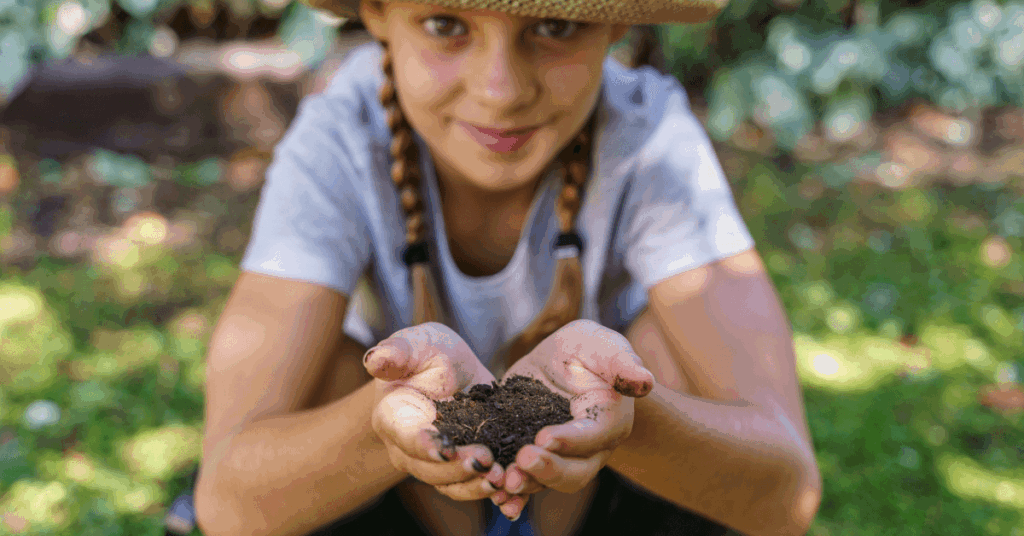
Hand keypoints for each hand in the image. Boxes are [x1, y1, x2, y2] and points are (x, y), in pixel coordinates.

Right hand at [366, 322, 506, 500]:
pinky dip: (492, 494)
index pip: (404, 435)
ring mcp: (434, 465)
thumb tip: (374, 360)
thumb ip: (398, 350)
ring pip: (451, 484)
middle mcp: (408, 448)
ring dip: (475, 486)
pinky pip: (472, 489)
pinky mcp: (460, 471)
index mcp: (394, 416)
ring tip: (501, 477)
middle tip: (486, 459)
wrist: (452, 374)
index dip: (423, 444)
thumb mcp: (419, 343)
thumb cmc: (430, 356)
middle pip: (429, 469)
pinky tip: (512, 493)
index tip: (445, 447)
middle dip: (457, 467)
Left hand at [491, 319, 654, 519]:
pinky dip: (513, 491)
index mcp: (610, 420)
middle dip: (549, 470)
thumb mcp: (602, 346)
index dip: (572, 440)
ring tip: (504, 480)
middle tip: (522, 460)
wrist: (563, 362)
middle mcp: (591, 448)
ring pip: (550, 482)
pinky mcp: (538, 458)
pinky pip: (528, 481)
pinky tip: (496, 493)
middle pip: (576, 472)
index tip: (545, 437)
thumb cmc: (588, 350)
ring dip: (528, 484)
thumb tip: (644, 381)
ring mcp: (564, 458)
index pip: (596, 436)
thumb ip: (621, 362)